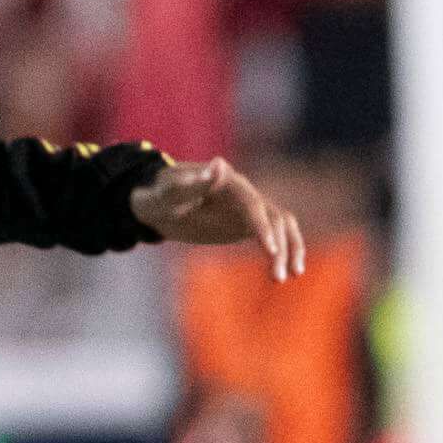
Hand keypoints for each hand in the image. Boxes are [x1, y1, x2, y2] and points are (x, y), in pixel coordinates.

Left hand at [132, 154, 303, 279]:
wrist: (154, 204)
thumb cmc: (158, 196)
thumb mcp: (168, 193)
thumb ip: (192, 183)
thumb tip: (219, 164)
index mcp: (229, 181)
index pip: (254, 204)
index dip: (263, 227)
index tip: (271, 251)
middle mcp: (245, 193)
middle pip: (274, 218)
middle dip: (280, 246)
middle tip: (278, 276)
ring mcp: (247, 209)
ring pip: (280, 227)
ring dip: (288, 250)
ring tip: (285, 278)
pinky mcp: (245, 224)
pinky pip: (271, 236)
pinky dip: (280, 253)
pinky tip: (283, 273)